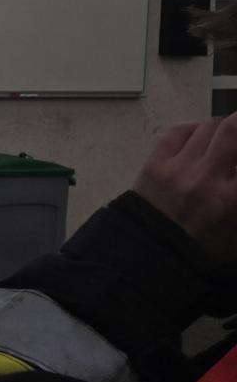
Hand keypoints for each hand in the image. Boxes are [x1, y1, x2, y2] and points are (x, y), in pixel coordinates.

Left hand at [134, 118, 236, 262]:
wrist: (154, 254)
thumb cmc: (206, 246)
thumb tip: (236, 172)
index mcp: (233, 199)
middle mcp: (207, 179)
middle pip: (233, 130)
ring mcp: (178, 169)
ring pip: (207, 127)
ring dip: (222, 128)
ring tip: (225, 137)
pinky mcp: (154, 165)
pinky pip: (178, 132)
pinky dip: (195, 130)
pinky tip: (200, 138)